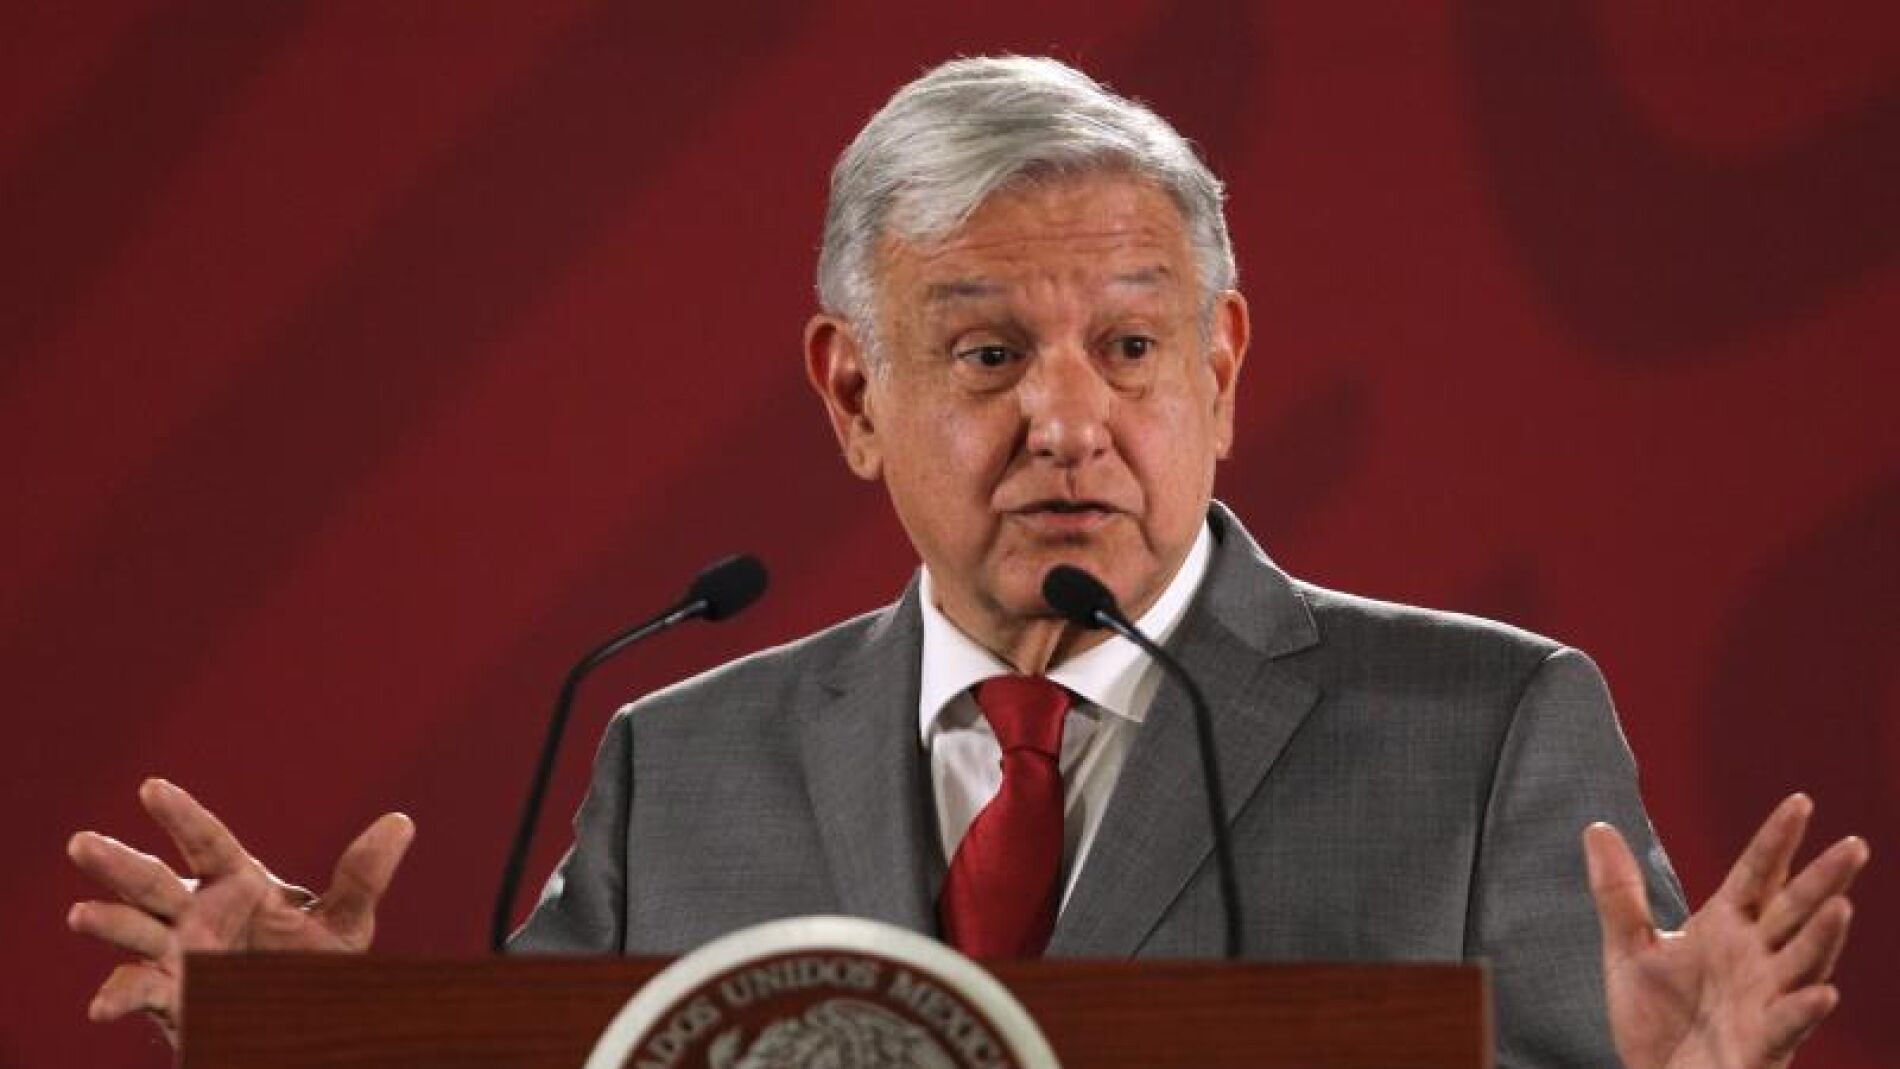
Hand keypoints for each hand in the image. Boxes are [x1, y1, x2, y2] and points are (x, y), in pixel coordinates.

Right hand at [66, 778, 414, 1046]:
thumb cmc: (311, 965)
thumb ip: (363, 877)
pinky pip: (136, 992)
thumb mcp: (345, 924)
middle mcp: (195, 912)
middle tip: (82, 842)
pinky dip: (117, 996)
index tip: (151, 788)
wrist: (299, 1021)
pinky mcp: (169, 995)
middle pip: (152, 882)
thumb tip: (402, 821)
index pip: (205, 841)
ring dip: (107, 922)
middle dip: (117, 864)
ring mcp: (176, 953)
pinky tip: (102, 1006)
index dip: (180, 814)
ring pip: (133, 930)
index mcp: (235, 883)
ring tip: (82, 914)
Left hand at [1586, 793, 1868, 1068]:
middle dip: (1822, 880)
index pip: (1756, 875)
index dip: (1776, 840)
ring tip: (1841, 906)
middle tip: (1853, 845)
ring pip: (1802, 962)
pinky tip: (1822, 992)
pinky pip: (1788, 1023)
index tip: (1799, 802)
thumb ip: (1618, 892)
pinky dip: (1803, 1008)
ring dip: (1823, 937)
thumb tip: (1596, 828)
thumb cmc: (1655, 1017)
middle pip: (1792, 911)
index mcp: (1726, 928)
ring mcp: (1765, 999)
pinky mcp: (1763, 1043)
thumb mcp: (1628, 949)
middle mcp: (1754, 958)